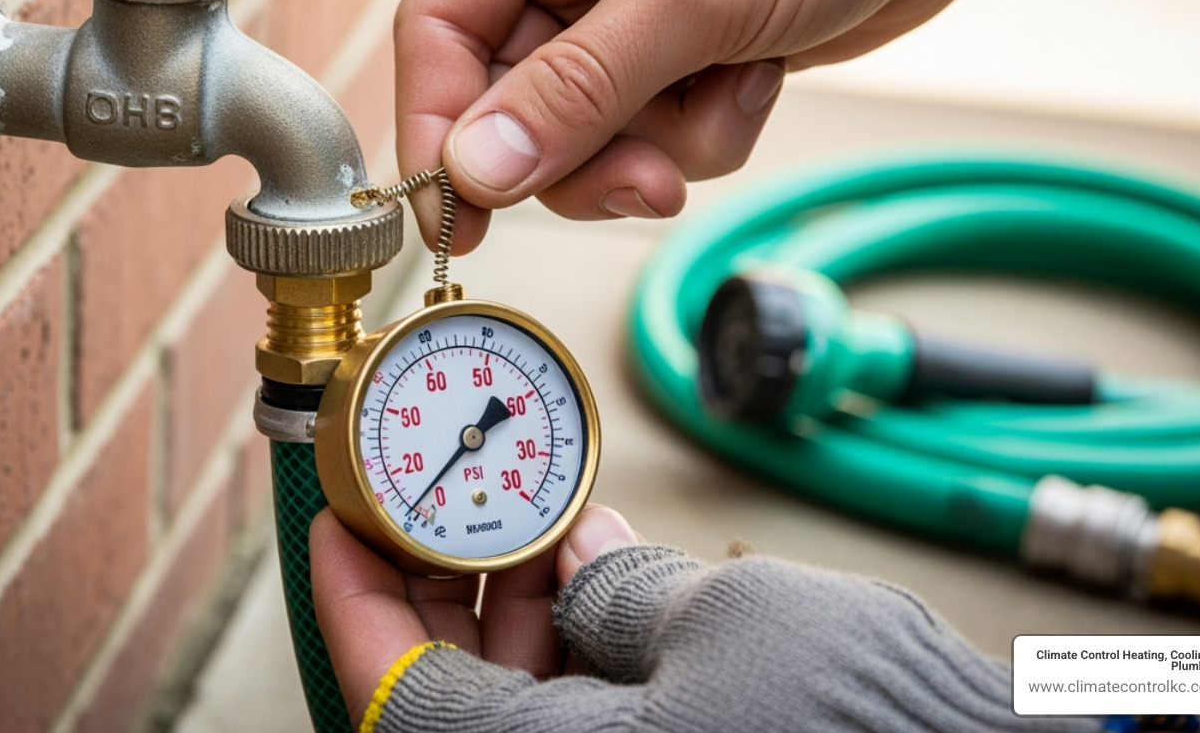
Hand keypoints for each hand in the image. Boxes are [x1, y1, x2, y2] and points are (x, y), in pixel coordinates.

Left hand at [313, 505, 1102, 732]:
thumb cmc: (864, 728)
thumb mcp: (722, 620)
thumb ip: (618, 590)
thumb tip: (576, 562)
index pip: (391, 687)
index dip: (352, 592)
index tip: (335, 516)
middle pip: (445, 693)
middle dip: (433, 583)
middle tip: (429, 491)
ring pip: (518, 700)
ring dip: (511, 602)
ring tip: (519, 506)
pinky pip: (590, 711)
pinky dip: (580, 637)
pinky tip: (592, 557)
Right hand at [396, 0, 970, 249]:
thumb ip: (575, 91)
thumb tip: (474, 171)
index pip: (436, 32)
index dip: (440, 132)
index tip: (458, 220)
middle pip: (511, 104)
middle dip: (588, 151)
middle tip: (650, 177)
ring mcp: (620, 7)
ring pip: (588, 136)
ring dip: (664, 141)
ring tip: (731, 87)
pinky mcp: (676, 47)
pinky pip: (653, 135)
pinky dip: (705, 129)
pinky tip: (757, 72)